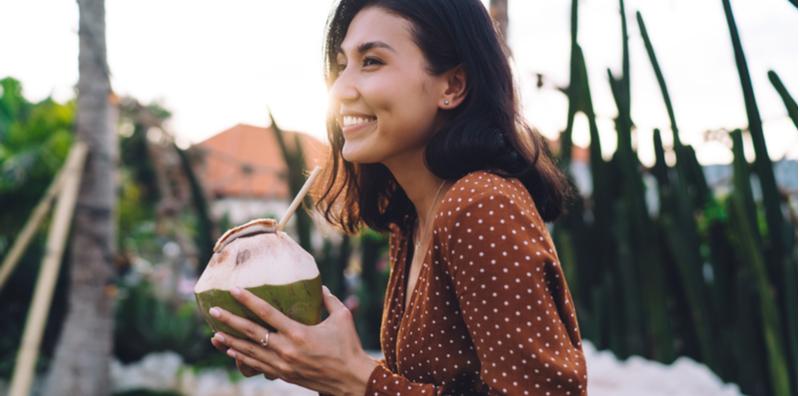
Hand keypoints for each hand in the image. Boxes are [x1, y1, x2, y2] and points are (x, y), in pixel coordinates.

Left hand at [208, 285, 377, 394]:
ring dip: (230, 342)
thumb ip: (329, 300)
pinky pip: (257, 365)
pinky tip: (232, 352)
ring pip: (250, 352)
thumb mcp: (342, 318)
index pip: (267, 313)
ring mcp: (282, 365)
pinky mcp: (283, 375)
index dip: (249, 301)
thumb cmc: (348, 347)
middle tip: (214, 311)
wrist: (350, 380)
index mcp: (298, 333)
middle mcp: (286, 349)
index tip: (234, 290)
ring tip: (214, 334)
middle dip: (230, 321)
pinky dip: (242, 358)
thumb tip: (319, 286)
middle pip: (251, 333)